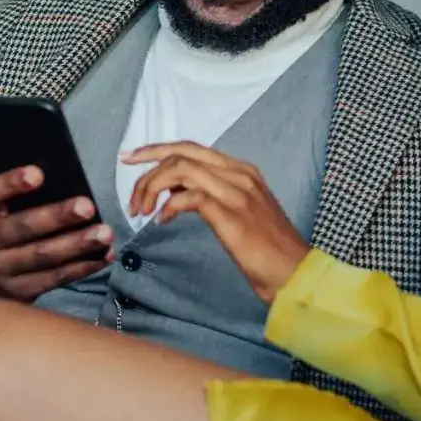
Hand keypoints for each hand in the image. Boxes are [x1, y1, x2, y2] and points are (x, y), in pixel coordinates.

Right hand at [0, 166, 113, 302]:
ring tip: (104, 233)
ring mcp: (2, 272)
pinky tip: (102, 255)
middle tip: (87, 206)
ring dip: (77, 245)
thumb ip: (11, 198)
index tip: (37, 174)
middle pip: (22, 229)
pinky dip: (82, 267)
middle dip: (56, 217)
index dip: (11, 184)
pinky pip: (54, 279)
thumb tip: (62, 179)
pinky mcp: (20, 293)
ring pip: (43, 256)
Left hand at [122, 142, 309, 296]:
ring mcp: (235, 192)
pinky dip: (167, 207)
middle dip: (148, 162)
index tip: (133, 158)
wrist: (293, 272)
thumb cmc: (266, 249)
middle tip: (127, 176)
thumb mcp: (239, 211)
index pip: (192, 147)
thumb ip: (211, 194)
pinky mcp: (230, 214)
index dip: (158, 149)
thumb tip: (175, 191)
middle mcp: (238, 174)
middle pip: (182, 152)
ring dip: (152, 187)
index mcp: (241, 170)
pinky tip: (161, 221)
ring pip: (181, 170)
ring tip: (142, 210)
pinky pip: (187, 197)